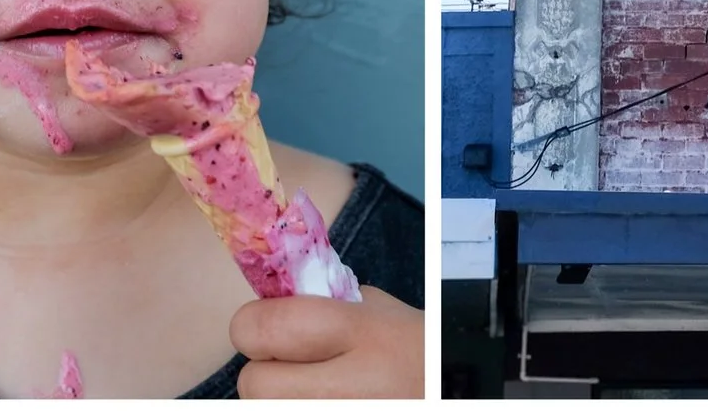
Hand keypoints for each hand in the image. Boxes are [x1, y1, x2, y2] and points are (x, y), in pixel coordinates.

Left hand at [230, 287, 421, 397]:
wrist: (453, 394)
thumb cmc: (422, 353)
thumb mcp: (383, 312)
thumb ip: (327, 304)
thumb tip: (278, 302)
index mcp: (358, 334)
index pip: (261, 328)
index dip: (256, 324)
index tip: (270, 325)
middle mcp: (345, 390)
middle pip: (253, 384)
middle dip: (265, 372)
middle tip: (292, 365)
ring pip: (265, 409)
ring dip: (280, 398)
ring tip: (312, 388)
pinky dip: (297, 409)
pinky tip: (325, 402)